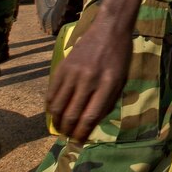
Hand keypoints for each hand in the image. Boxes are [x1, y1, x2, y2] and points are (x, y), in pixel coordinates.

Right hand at [47, 21, 132, 141]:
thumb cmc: (119, 57)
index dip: (83, 133)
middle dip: (68, 131)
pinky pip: (52, 92)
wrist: (110, 29)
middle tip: (68, 137)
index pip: (91, 116)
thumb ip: (107, 102)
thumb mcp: (121, 80)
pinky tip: (54, 112)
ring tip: (59, 128)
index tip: (79, 142)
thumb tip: (90, 124)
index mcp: (108, 84)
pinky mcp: (63, 66)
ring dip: (57, 122)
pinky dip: (51, 106)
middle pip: (72, 114)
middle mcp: (90, 79)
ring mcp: (74, 72)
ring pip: (58, 106)